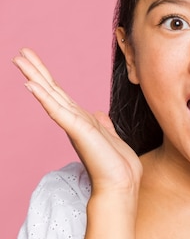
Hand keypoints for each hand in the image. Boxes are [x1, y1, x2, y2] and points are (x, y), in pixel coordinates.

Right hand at [13, 48, 141, 203]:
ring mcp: (73, 125)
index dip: (47, 77)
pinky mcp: (78, 131)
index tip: (34, 60)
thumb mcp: (111, 137)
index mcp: (80, 120)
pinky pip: (57, 111)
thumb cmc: (117, 166)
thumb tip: (100, 113)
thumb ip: (103, 124)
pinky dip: (44, 97)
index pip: (60, 94)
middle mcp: (73, 121)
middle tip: (20, 53)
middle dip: (36, 70)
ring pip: (50, 96)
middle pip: (51, 90)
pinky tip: (31, 85)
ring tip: (19, 60)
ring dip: (35, 77)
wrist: (122, 185)